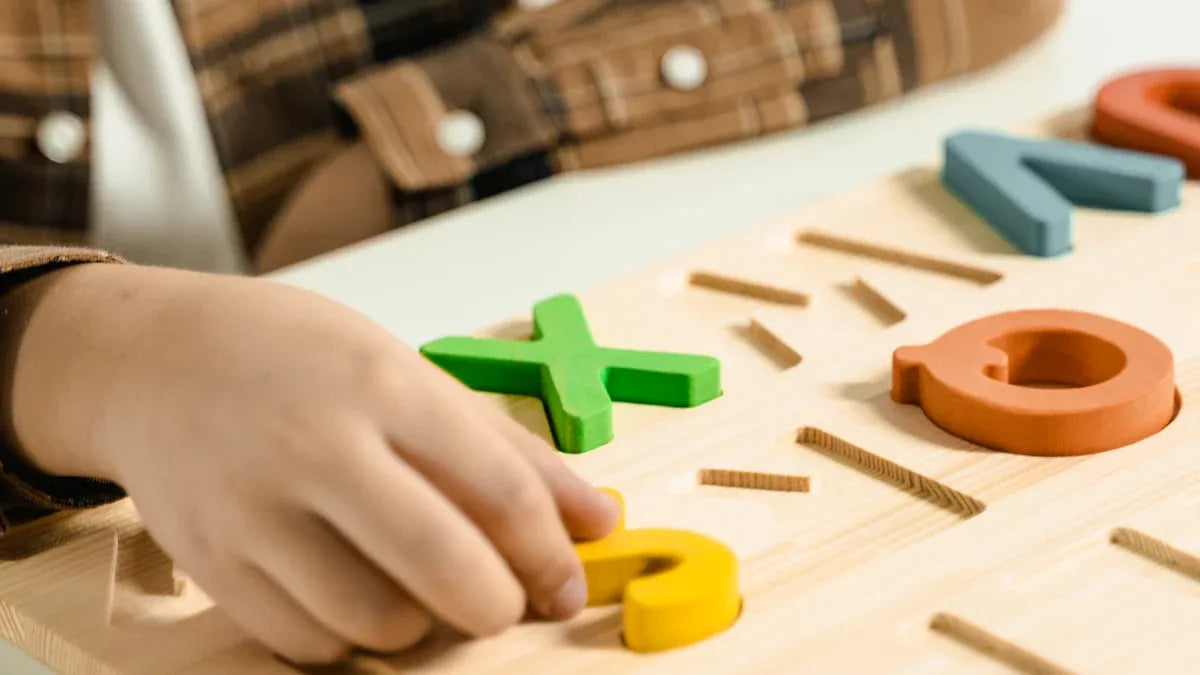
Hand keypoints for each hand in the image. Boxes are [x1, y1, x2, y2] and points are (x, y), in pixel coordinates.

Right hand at [10, 264, 618, 663]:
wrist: (156, 360)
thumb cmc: (300, 360)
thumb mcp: (410, 374)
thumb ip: (508, 449)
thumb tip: (598, 519)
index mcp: (384, 386)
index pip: (500, 489)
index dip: (550, 553)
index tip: (566, 585)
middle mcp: (317, 445)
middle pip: (443, 566)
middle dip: (496, 606)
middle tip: (503, 602)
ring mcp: (254, 508)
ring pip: (376, 622)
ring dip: (421, 626)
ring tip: (415, 584)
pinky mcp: (210, 562)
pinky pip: (308, 642)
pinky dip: (350, 636)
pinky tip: (354, 590)